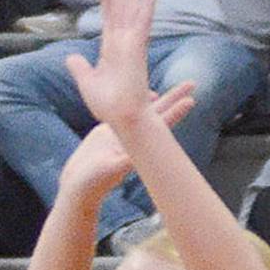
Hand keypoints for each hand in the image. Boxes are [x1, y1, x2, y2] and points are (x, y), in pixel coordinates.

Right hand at [59, 81, 195, 200]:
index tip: (191, 99)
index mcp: (136, 146)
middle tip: (192, 83)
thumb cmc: (91, 184)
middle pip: (158, 114)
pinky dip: (136, 101)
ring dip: (159, 98)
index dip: (176, 112)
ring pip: (143, 111)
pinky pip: (125, 113)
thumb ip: (119, 164)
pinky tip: (148, 93)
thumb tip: (130, 160)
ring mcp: (121, 135)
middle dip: (174, 98)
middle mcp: (132, 139)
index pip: (161, 125)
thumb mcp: (107, 171)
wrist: (77, 187)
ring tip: (172, 87)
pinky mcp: (108, 133)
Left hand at [65, 0, 159, 131]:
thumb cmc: (109, 106)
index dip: (106, 2)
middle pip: (119, 9)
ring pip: (130, 10)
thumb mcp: (87, 83)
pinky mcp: (138, 48)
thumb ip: (79, 68)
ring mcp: (131, 44)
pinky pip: (143, 21)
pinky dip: (147, 4)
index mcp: (110, 51)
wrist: (122, 118)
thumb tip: (70, 57)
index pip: (107, 20)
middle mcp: (122, 44)